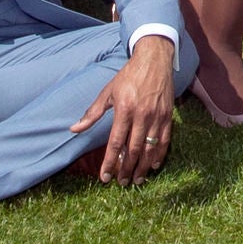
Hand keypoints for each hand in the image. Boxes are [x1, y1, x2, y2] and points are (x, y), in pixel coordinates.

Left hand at [67, 37, 178, 184]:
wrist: (154, 60)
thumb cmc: (128, 76)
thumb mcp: (108, 92)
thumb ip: (92, 113)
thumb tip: (74, 129)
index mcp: (124, 110)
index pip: (116, 143)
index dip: (109, 162)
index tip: (105, 177)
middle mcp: (141, 115)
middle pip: (133, 150)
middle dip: (126, 169)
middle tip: (121, 182)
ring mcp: (156, 117)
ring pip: (150, 149)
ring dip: (142, 167)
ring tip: (136, 180)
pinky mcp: (168, 116)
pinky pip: (164, 141)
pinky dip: (159, 155)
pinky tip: (153, 166)